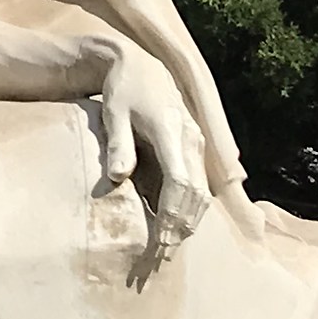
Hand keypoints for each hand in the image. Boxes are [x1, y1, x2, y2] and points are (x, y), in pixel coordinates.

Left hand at [96, 41, 210, 282]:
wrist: (140, 65)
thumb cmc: (123, 89)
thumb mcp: (115, 113)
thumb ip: (119, 145)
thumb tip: (118, 179)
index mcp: (171, 132)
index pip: (180, 183)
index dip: (172, 214)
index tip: (160, 240)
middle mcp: (191, 139)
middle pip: (196, 193)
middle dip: (182, 225)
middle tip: (163, 253)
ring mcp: (196, 142)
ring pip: (202, 191)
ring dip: (189, 219)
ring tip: (170, 245)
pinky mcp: (194, 145)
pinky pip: (199, 182)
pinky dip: (191, 206)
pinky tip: (177, 223)